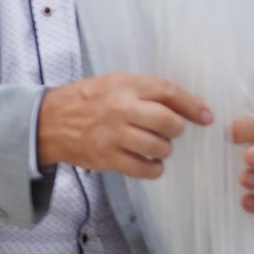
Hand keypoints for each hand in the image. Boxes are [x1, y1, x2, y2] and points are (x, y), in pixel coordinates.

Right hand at [38, 72, 212, 178]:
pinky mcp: (107, 158)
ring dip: (164, 149)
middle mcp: (120, 109)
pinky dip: (153, 169)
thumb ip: (144, 91)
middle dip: (177, 129)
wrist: (48, 121)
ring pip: (159, 147)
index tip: (205, 117)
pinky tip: (149, 163)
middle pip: (169, 122)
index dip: (192, 106)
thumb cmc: (86, 100)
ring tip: (155, 147)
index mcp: (124, 85)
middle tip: (171, 131)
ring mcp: (113, 135)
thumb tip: (184, 106)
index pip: (168, 92)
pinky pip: (143, 169)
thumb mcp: (113, 83)